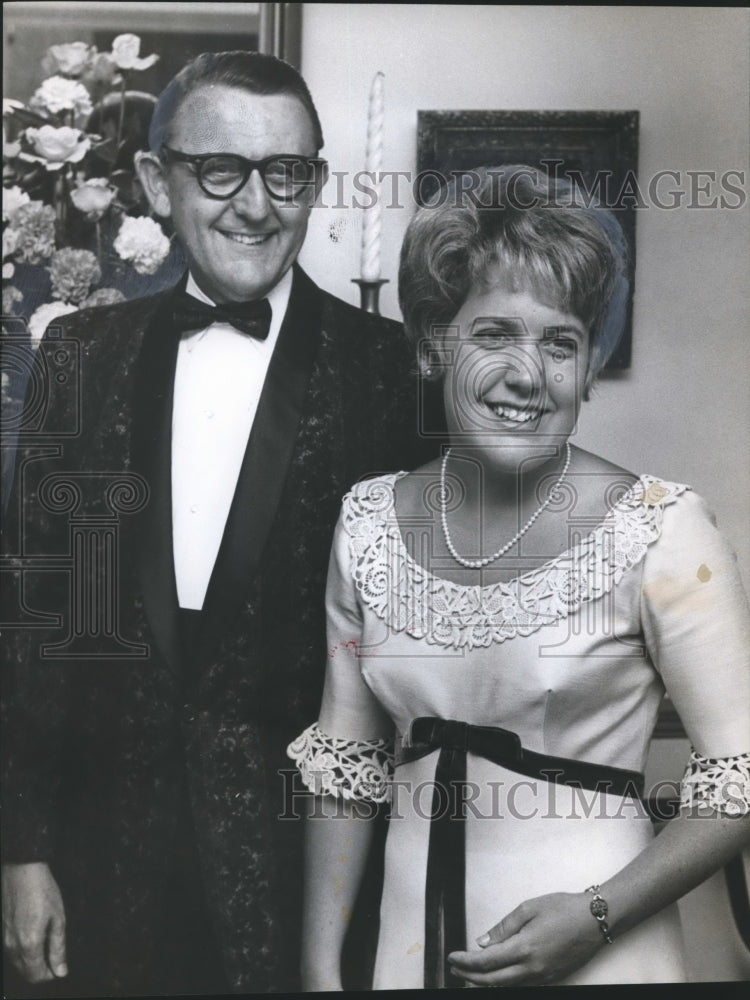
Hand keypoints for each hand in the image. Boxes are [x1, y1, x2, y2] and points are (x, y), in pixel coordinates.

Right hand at [2, 862, 67, 982]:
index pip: (37, 976)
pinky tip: (35, 939)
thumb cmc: (42, 890)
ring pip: (18, 964)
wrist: (21, 870)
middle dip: (42, 971)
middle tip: (55, 958)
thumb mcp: (58, 917)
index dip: (51, 975)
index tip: (60, 966)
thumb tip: (61, 970)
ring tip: (47, 947)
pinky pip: (12, 952)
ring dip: (32, 963)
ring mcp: (5, 939)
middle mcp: (13, 946)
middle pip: (26, 973)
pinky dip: (24, 953)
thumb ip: (58, 947)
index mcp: (29, 944)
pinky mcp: (2, 931)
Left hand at [447, 891, 603, 986]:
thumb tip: (483, 942)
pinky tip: (497, 975)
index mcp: (525, 948)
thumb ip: (503, 927)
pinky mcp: (552, 977)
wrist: (596, 920)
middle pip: (493, 980)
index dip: (465, 962)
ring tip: (470, 974)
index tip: (452, 957)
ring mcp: (543, 976)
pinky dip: (504, 982)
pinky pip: (522, 985)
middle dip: (470, 976)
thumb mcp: (529, 908)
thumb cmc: (565, 909)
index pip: (486, 962)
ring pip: (507, 986)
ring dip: (486, 982)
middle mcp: (533, 968)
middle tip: (455, 969)